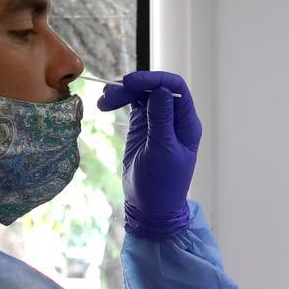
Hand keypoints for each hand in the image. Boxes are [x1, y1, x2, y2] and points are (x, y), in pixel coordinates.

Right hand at [97, 71, 201, 238]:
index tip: (130, 82)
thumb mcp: (162, 151)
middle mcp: (174, 119)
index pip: (175, 89)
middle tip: (108, 95)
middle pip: (155, 88)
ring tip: (103, 100)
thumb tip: (160, 90)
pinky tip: (105, 104)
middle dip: (133, 87)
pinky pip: (133, 105)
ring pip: (142, 95)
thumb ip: (161, 120)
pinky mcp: (143, 127)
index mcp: (186, 124)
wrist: (150, 208)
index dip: (154, 79)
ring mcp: (158, 121)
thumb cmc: (162, 184)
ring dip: (122, 93)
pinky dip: (119, 102)